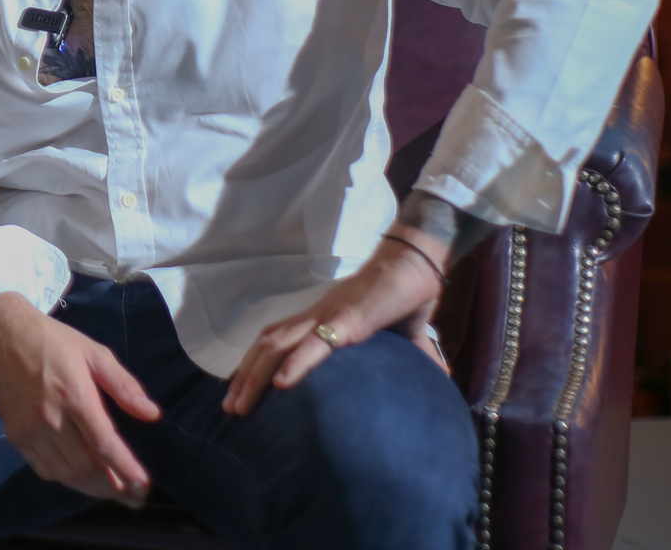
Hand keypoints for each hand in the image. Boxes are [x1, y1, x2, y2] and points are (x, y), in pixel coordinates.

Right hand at [0, 292, 162, 507]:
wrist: (3, 336)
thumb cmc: (55, 343)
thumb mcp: (95, 353)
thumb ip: (124, 385)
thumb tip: (152, 415)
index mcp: (74, 394)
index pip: (104, 444)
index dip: (126, 469)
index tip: (144, 485)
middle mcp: (50, 417)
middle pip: (86, 467)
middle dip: (115, 488)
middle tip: (136, 497)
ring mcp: (29, 430)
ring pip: (66, 474)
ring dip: (93, 490)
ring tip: (116, 494)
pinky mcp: (16, 437)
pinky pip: (45, 470)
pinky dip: (68, 481)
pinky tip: (85, 482)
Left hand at [222, 228, 448, 416]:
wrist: (418, 262)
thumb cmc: (406, 294)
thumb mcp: (405, 334)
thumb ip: (415, 354)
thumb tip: (441, 375)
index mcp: (324, 318)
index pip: (278, 340)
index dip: (256, 365)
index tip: (241, 392)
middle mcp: (316, 316)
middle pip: (267, 346)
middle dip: (245, 378)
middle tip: (229, 409)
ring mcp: (328, 316)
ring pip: (279, 345)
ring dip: (256, 376)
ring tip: (241, 406)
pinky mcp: (348, 320)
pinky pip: (317, 343)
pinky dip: (296, 363)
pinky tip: (281, 384)